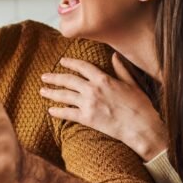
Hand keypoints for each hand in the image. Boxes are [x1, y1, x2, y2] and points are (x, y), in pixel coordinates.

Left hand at [39, 53, 167, 160]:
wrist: (140, 126)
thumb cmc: (140, 105)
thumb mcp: (132, 83)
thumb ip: (121, 69)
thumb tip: (114, 55)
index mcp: (104, 79)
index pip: (82, 67)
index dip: (70, 63)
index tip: (62, 61)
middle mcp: (93, 89)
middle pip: (68, 80)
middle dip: (54, 77)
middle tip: (44, 76)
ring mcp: (88, 104)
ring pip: (64, 96)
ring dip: (51, 93)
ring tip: (42, 91)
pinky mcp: (87, 119)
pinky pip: (67, 114)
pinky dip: (57, 112)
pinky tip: (50, 110)